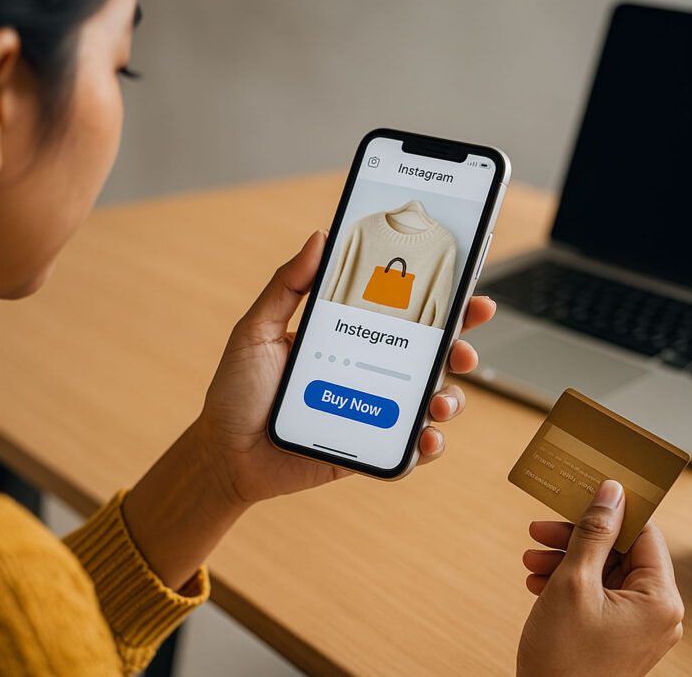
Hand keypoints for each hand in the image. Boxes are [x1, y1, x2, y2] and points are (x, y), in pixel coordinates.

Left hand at [125, 230, 495, 588]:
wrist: (224, 454)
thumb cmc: (237, 390)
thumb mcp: (256, 330)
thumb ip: (286, 286)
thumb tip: (319, 237)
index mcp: (351, 336)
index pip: (405, 313)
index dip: (443, 301)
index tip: (468, 289)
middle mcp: (370, 372)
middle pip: (432, 356)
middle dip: (461, 348)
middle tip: (464, 348)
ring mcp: (373, 412)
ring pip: (431, 402)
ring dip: (450, 398)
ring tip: (439, 402)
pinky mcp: (369, 451)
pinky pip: (410, 450)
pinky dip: (428, 446)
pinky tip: (425, 439)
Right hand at [517, 480, 684, 676]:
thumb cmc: (564, 657)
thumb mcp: (573, 583)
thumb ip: (594, 533)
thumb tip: (612, 492)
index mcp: (660, 600)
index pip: (645, 534)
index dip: (612, 512)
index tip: (581, 496)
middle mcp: (657, 614)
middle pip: (621, 553)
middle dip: (577, 539)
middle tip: (541, 529)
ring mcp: (638, 628)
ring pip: (604, 573)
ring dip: (566, 560)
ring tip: (531, 559)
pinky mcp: (618, 637)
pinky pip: (598, 596)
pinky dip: (569, 584)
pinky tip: (538, 581)